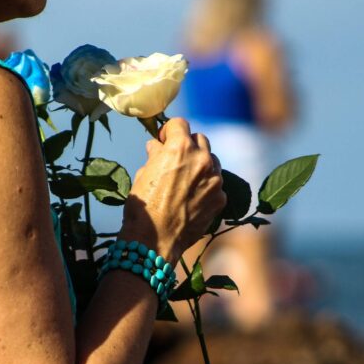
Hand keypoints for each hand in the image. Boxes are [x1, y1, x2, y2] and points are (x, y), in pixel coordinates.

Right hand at [120, 118, 225, 263]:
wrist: (155, 239)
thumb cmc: (143, 206)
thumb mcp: (143, 174)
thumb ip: (155, 156)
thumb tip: (157, 146)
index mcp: (180, 148)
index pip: (179, 123)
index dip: (169, 131)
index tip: (164, 141)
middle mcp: (202, 159)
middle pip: (200, 139)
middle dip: (188, 146)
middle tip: (176, 160)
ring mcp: (215, 179)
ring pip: (212, 161)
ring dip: (200, 165)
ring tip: (185, 181)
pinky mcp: (220, 198)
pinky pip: (216, 184)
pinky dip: (206, 187)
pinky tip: (192, 199)